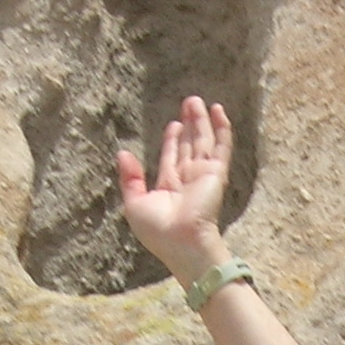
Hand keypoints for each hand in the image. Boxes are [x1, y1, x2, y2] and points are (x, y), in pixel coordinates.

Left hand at [117, 96, 233, 280]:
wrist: (183, 243)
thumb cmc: (158, 232)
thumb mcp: (134, 204)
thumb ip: (130, 178)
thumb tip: (123, 153)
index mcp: (169, 187)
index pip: (171, 157)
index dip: (172, 140)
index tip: (174, 125)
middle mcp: (187, 179)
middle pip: (189, 145)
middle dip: (189, 125)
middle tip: (188, 103)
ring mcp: (203, 175)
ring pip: (203, 140)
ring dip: (201, 120)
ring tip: (196, 100)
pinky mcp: (215, 173)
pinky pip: (220, 146)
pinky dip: (221, 129)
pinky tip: (218, 111)